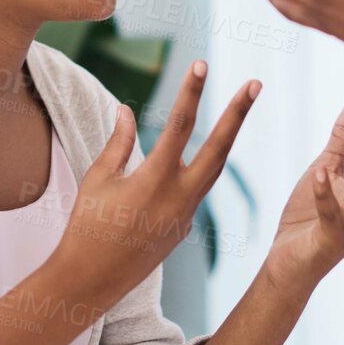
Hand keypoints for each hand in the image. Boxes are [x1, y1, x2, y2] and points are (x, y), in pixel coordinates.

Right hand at [52, 61, 257, 311]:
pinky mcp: (185, 227)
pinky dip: (196, 169)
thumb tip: (125, 109)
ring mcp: (187, 215)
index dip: (191, 92)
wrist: (92, 280)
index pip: (180, 125)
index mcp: (155, 180)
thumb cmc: (87, 225)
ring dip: (226, 138)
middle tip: (256, 84)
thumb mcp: (98, 179)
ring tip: (238, 109)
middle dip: (237, 114)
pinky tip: (190, 159)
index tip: (201, 64)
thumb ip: (118, 143)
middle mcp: (180, 197)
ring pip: (214, 168)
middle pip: (219, 148)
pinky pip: (195, 190)